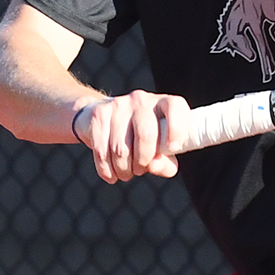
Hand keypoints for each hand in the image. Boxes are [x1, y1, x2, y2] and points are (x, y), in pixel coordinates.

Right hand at [73, 90, 192, 182]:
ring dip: (123, 169)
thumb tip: (155, 166)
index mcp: (163, 104)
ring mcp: (118, 105)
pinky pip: (101, 150)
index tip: (172, 148)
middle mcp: (141, 100)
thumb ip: (164, 162)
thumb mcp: (158, 148)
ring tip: (125, 173)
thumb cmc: (139, 137)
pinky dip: (106, 169)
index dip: (176, 128)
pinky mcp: (99, 115)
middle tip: (140, 170)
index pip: (175, 107)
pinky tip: (110, 174)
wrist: (104, 119)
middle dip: (143, 161)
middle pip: (145, 134)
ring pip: (121, 148)